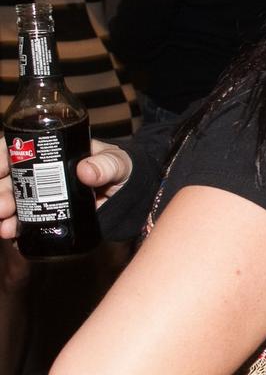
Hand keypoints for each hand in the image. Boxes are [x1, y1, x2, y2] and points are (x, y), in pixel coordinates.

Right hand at [1, 138, 133, 239]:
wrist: (134, 193)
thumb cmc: (124, 168)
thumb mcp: (118, 163)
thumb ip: (107, 165)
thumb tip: (86, 171)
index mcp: (55, 151)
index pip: (20, 148)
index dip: (2, 156)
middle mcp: (43, 172)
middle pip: (11, 178)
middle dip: (1, 192)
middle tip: (1, 206)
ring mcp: (45, 194)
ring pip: (14, 200)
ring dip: (4, 212)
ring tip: (4, 227)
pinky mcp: (50, 214)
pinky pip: (25, 220)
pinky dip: (14, 228)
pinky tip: (10, 235)